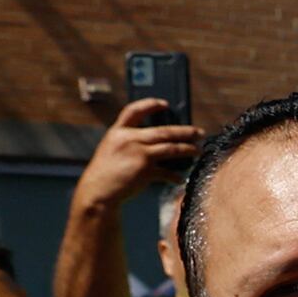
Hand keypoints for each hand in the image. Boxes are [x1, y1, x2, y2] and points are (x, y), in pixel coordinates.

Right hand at [76, 99, 203, 217]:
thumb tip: (156, 143)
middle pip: (163, 131)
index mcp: (118, 132)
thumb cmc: (106, 174)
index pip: (134, 111)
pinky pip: (166, 172)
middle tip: (199, 132)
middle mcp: (129, 140)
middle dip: (184, 131)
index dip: (150, 104)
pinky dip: (175, 176)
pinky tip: (180, 178)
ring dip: (188, 149)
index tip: (165, 104)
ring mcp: (138, 154)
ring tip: (198, 150)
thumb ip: (129, 143)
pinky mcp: (145, 171)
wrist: (98, 192)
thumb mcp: (111, 150)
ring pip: (171, 148)